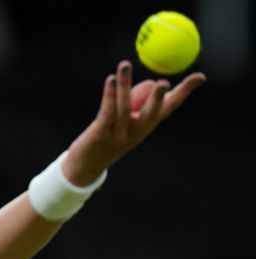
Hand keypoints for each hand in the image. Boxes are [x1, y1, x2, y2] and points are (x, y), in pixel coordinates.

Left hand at [63, 60, 206, 185]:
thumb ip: (139, 102)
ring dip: (125, 85)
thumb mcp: (127, 120)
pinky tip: (111, 80)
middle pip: (152, 114)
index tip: (200, 77)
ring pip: (124, 108)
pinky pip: (107, 112)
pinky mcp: (100, 133)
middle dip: (158, 99)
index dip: (184, 92)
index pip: (170, 107)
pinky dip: (109, 95)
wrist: (86, 165)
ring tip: (125, 65)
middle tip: (164, 82)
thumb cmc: (108, 136)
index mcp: (147, 126)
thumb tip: (155, 84)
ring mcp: (118, 134)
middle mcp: (136, 131)